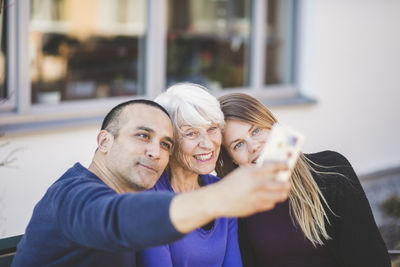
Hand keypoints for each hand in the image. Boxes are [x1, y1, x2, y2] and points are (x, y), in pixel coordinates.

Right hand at [169, 163, 289, 232]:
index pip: (275, 167)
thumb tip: (272, 169)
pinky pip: (271, 204)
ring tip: (281, 191)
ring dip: (282, 193)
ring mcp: (258, 197)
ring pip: (280, 196)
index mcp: (253, 173)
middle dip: (287, 184)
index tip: (287, 166)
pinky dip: (271, 200)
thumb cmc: (230, 184)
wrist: (218, 200)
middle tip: (287, 183)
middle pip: (283, 185)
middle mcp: (257, 185)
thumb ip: (257, 170)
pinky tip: (267, 197)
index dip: (283, 166)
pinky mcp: (257, 208)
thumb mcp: (242, 171)